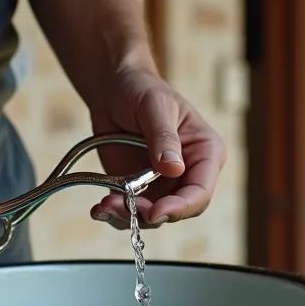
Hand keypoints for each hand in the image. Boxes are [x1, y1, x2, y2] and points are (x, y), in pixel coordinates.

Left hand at [87, 66, 225, 228]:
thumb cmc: (141, 89)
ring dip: (128, 216)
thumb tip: (173, 170)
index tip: (155, 211)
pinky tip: (99, 208)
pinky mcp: (139, 189)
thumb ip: (163, 137)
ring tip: (105, 205)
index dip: (180, 207)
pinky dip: (115, 214)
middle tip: (121, 206)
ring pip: (153, 217)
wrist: (113, 89)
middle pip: (177, 210)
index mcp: (205, 153)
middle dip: (150, 214)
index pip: (201, 192)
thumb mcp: (155, 106)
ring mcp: (163, 184)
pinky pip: (131, 211)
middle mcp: (188, 174)